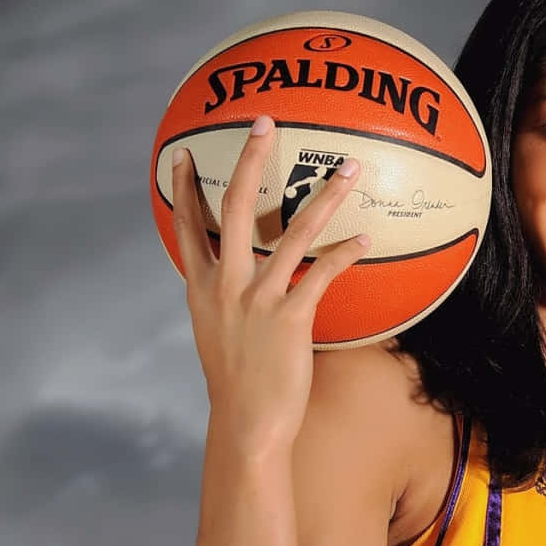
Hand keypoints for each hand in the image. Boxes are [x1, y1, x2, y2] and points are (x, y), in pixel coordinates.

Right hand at [171, 114, 367, 453]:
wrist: (247, 424)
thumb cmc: (238, 384)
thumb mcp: (219, 336)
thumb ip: (226, 303)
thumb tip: (242, 286)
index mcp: (201, 289)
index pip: (186, 227)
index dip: (183, 188)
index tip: (181, 154)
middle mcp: (225, 285)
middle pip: (232, 207)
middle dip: (248, 159)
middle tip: (265, 121)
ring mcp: (257, 299)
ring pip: (291, 232)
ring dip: (323, 195)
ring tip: (348, 168)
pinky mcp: (290, 317)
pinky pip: (323, 273)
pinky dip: (345, 252)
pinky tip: (364, 237)